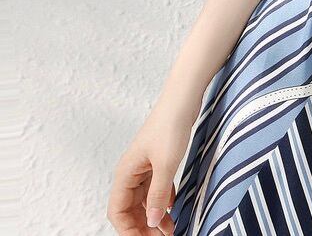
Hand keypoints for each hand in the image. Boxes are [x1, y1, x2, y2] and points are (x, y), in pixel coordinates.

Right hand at [107, 102, 194, 234]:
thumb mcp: (166, 164)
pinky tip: (172, 206)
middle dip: (144, 226)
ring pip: (144, 199)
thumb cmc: (170, 124)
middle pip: (131, 208)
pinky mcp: (158, 160)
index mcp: (126, 172)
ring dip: (155, 215)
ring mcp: (145, 165)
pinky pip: (156, 187)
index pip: (118, 211)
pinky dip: (162, 199)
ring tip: (170, 228)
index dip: (129, 230)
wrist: (183, 98)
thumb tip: (153, 222)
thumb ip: (158, 194)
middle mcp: (132, 171)